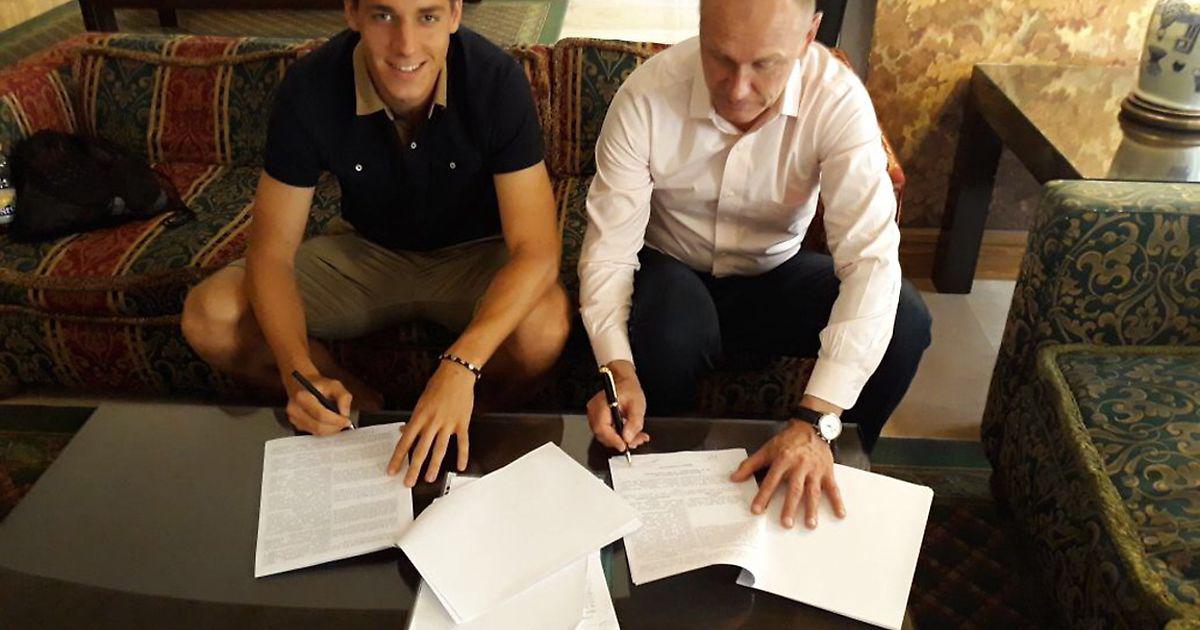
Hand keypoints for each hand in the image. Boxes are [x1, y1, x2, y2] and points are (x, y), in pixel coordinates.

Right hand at [282, 369, 352, 435]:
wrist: (303, 385)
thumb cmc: (319, 385)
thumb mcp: (335, 385)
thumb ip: (343, 398)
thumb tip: (344, 414)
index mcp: (303, 396)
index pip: (320, 414)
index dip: (336, 420)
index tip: (347, 421)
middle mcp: (295, 409)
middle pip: (318, 426)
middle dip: (335, 427)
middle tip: (344, 423)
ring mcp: (294, 418)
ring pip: (317, 432)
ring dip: (331, 430)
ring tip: (338, 422)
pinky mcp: (296, 424)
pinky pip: (314, 432)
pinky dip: (325, 430)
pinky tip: (329, 422)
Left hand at [388, 361, 475, 485]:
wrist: (456, 374)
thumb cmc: (438, 386)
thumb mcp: (421, 402)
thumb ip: (414, 420)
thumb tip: (404, 432)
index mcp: (419, 417)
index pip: (405, 442)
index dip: (397, 458)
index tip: (392, 470)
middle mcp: (432, 422)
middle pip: (421, 449)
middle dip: (413, 468)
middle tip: (408, 482)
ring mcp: (447, 423)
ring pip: (439, 449)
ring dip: (434, 465)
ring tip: (429, 478)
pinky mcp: (462, 423)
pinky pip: (462, 442)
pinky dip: (462, 455)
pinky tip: (461, 466)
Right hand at [585, 360, 649, 451]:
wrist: (624, 381)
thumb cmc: (629, 389)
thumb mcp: (637, 405)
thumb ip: (634, 423)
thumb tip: (628, 438)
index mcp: (602, 404)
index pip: (602, 428)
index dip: (613, 440)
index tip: (624, 446)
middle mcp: (594, 410)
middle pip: (602, 434)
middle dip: (619, 441)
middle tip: (635, 442)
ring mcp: (594, 415)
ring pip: (604, 435)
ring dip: (620, 439)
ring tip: (635, 437)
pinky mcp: (598, 418)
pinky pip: (605, 431)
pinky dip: (617, 435)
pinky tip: (629, 434)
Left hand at [730, 420, 845, 528]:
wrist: (811, 427)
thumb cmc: (788, 440)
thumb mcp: (767, 449)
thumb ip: (751, 464)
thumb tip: (734, 478)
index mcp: (783, 460)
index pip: (771, 480)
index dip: (763, 495)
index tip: (757, 510)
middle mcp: (799, 466)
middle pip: (794, 489)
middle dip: (790, 507)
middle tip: (786, 523)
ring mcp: (815, 470)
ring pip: (813, 491)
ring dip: (812, 508)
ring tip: (810, 524)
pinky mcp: (827, 471)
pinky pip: (834, 488)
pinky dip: (838, 501)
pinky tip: (840, 514)